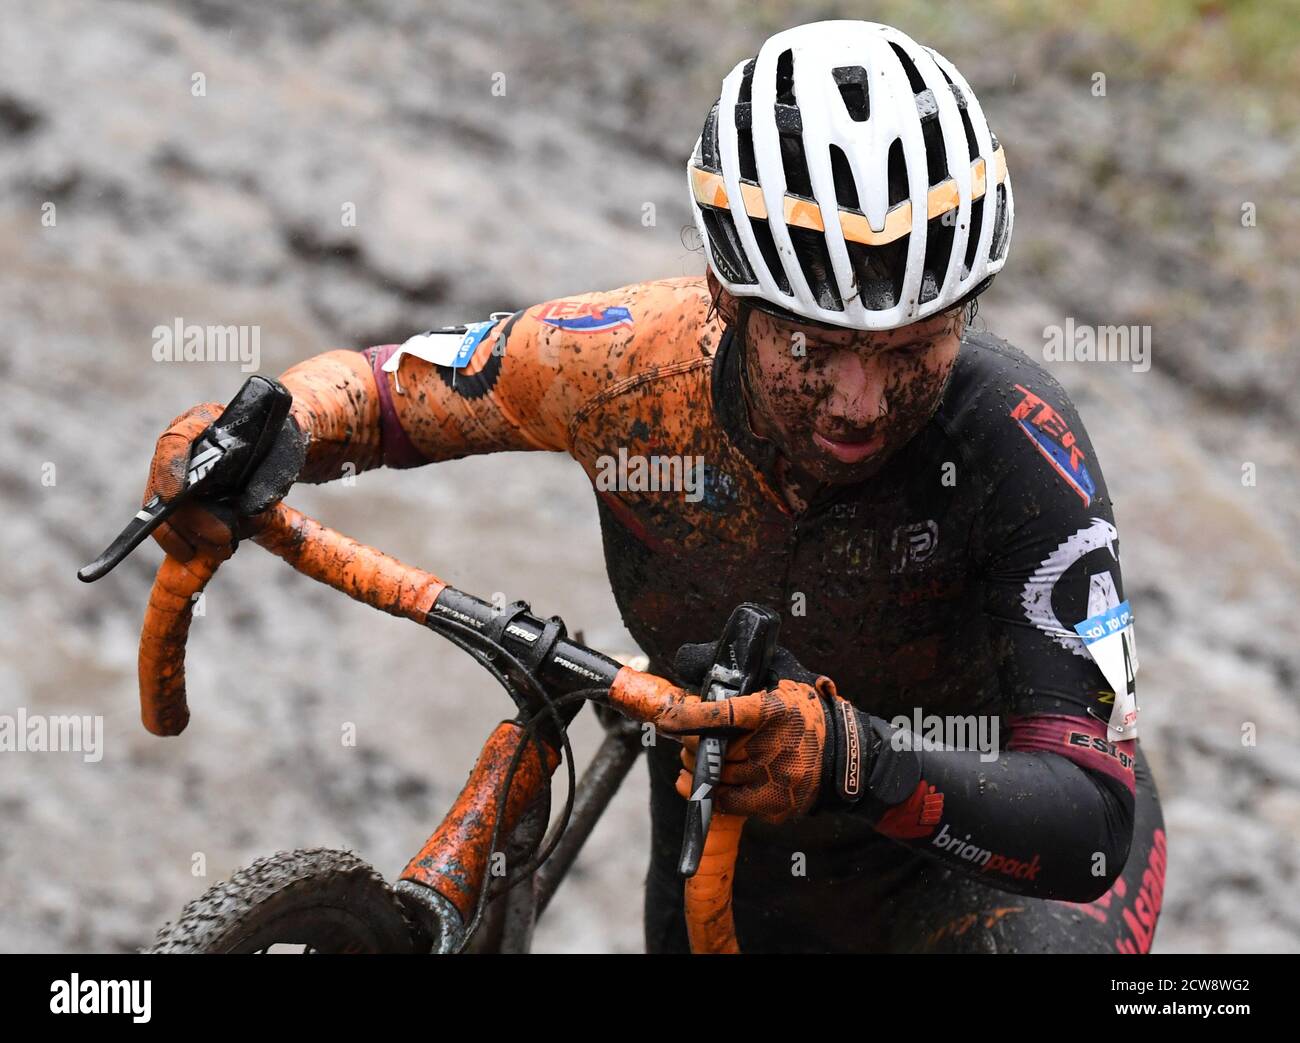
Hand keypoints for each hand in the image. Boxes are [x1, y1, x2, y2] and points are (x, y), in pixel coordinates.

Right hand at [143, 401, 305, 561]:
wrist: (275, 447)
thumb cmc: (278, 441)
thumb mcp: (284, 449)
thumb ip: (270, 473)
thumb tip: (248, 510)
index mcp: (201, 422)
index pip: (175, 440)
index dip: (170, 469)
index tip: (174, 497)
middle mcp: (181, 450)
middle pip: (167, 487)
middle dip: (192, 518)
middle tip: (223, 537)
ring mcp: (178, 477)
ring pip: (167, 513)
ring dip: (190, 537)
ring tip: (223, 551)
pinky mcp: (183, 503)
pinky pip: (173, 526)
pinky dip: (184, 543)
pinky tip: (199, 556)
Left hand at [608, 660, 880, 824]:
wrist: (847, 757)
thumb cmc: (808, 712)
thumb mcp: (783, 676)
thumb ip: (744, 670)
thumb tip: (690, 661)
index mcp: (773, 710)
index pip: (723, 714)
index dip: (689, 717)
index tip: (665, 718)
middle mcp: (773, 746)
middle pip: (712, 749)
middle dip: (690, 742)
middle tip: (684, 736)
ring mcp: (773, 778)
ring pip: (716, 776)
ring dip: (698, 766)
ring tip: (693, 756)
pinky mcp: (774, 804)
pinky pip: (727, 803)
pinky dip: (704, 793)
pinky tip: (691, 782)